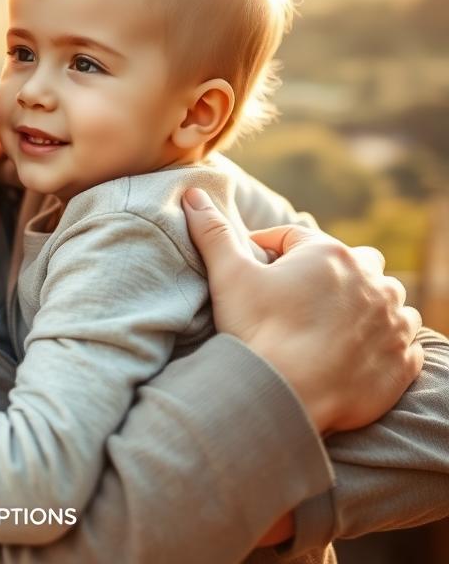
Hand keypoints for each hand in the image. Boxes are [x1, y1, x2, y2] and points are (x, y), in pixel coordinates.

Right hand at [182, 187, 422, 434]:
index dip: (268, 247)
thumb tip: (192, 195)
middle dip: (331, 271)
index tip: (251, 268)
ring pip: (386, 300)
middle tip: (298, 296)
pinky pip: (401, 342)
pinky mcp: (402, 361)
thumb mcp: (228, 276)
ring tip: (330, 324)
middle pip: (355, 261)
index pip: (296, 237)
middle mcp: (371, 281)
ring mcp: (392, 322)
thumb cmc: (258, 332)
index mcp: (329, 254)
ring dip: (364, 305)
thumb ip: (213, 232)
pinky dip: (382, 342)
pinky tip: (352, 353)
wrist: (286, 398)